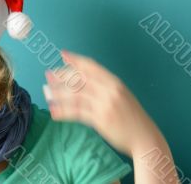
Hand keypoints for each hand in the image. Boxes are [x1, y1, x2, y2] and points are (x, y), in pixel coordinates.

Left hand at [43, 49, 163, 157]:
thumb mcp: (121, 95)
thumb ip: (105, 86)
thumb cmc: (131, 116)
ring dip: (58, 93)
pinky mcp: (101, 119)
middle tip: (48, 74)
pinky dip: (64, 111)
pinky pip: (78, 113)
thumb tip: (82, 80)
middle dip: (62, 76)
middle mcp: (110, 90)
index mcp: (115, 82)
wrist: (144, 136)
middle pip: (81, 79)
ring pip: (76, 96)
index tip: (63, 54)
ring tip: (46, 92)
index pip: (91, 66)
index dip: (76, 59)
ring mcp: (105, 104)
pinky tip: (54, 111)